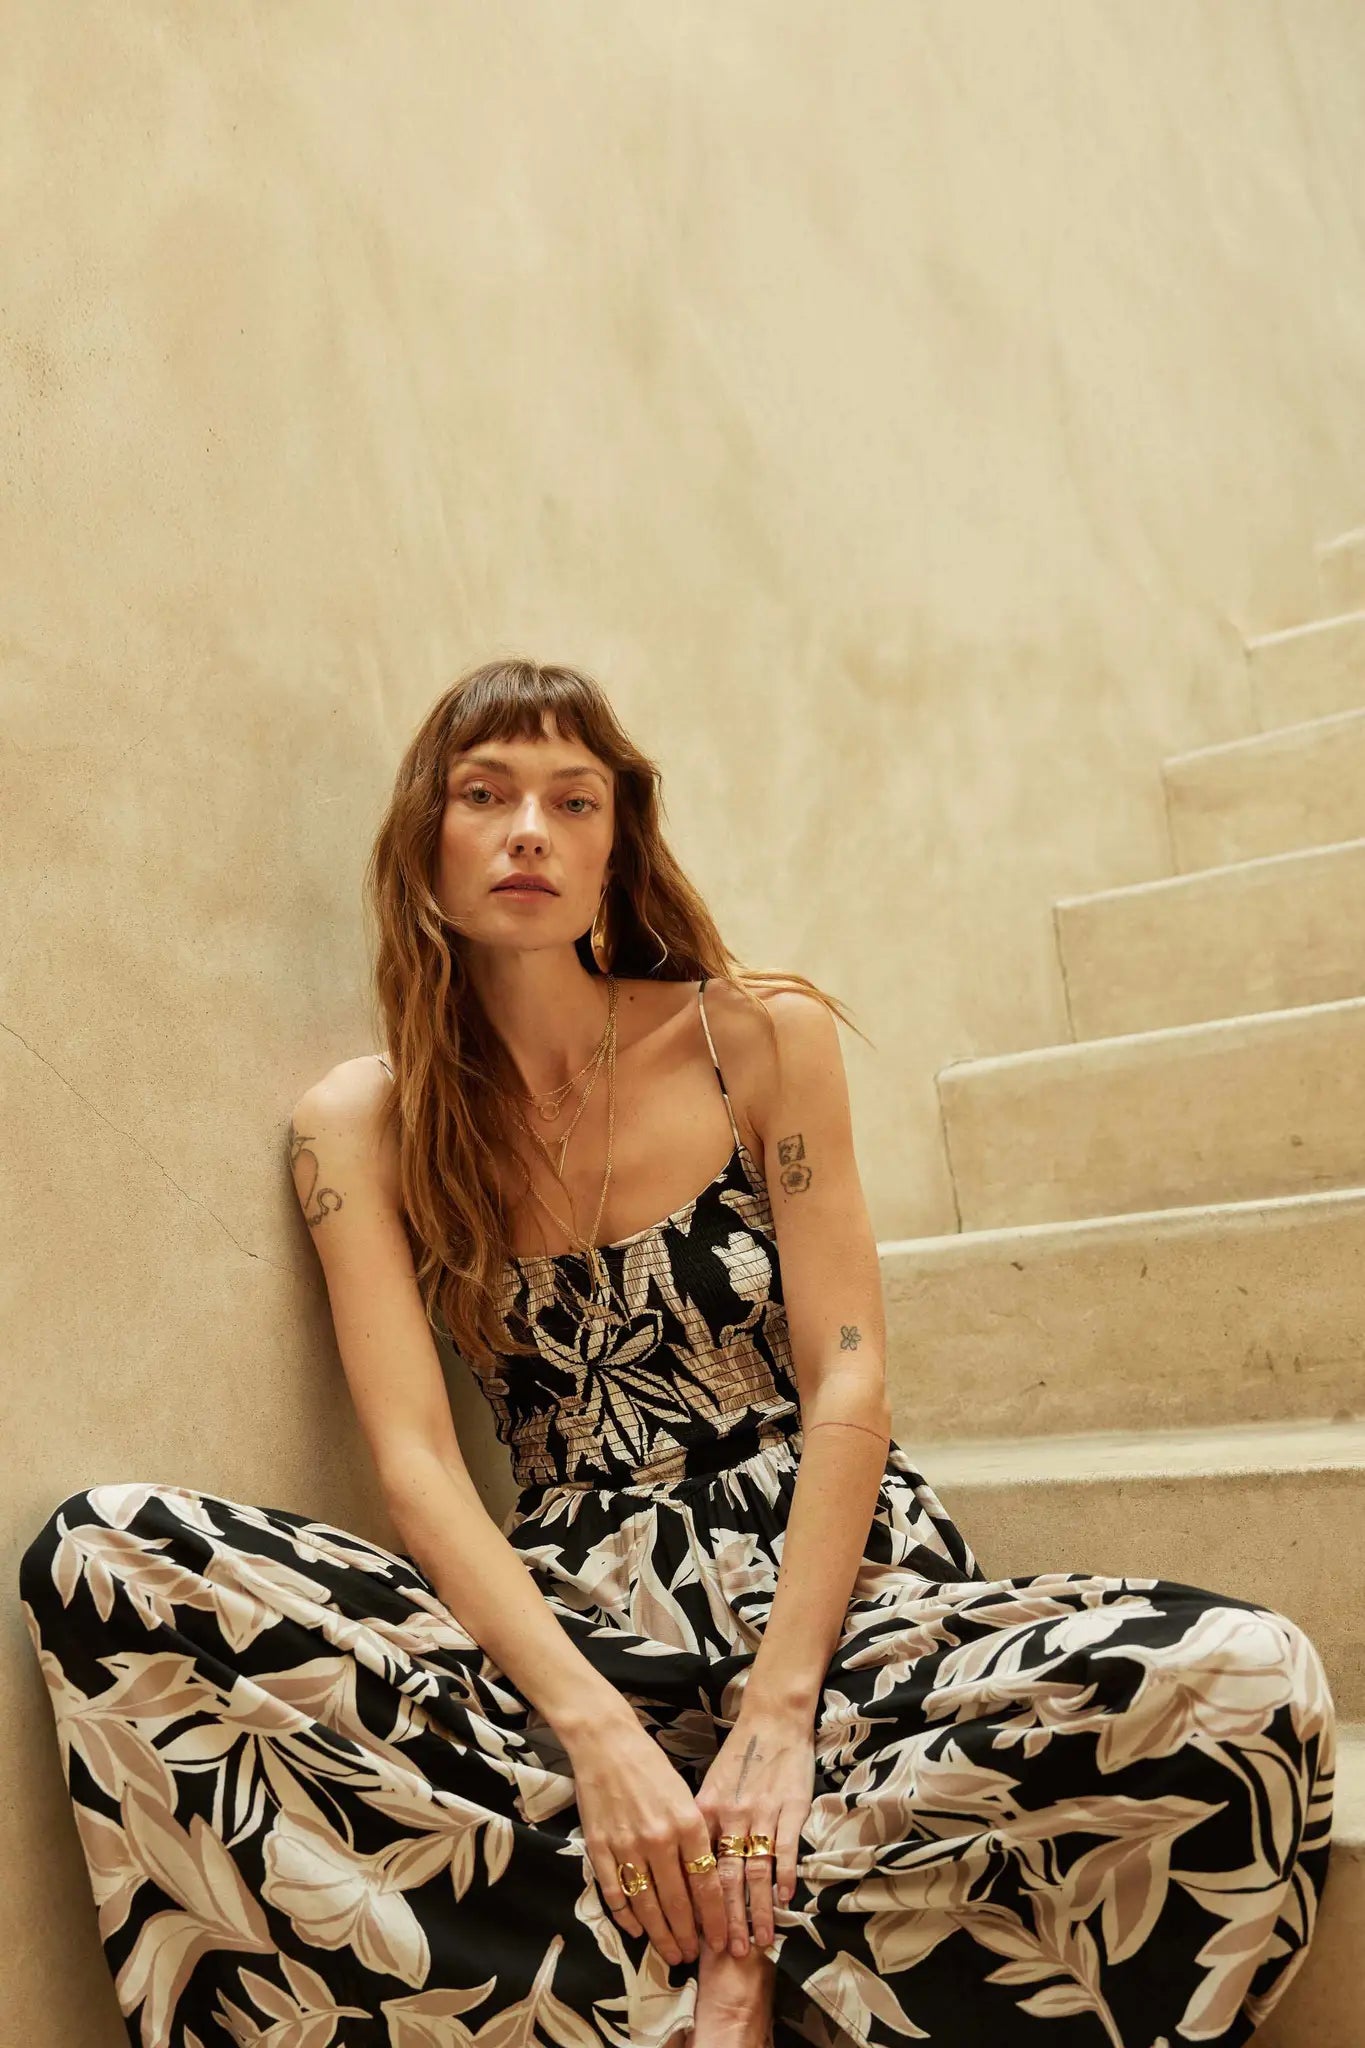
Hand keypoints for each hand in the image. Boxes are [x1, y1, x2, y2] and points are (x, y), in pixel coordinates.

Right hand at [565, 1711, 730, 1966]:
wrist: (605, 1743)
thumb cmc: (650, 1765)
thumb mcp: (684, 1796)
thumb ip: (693, 1836)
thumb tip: (702, 1879)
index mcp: (687, 1823)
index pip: (706, 1884)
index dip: (712, 1918)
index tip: (718, 1941)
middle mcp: (659, 1838)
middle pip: (676, 1902)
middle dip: (687, 1935)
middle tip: (692, 1956)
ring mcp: (626, 1845)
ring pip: (647, 1905)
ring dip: (660, 1934)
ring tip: (670, 1953)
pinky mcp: (599, 1847)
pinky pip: (615, 1892)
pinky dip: (625, 1916)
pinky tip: (635, 1930)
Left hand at [694, 1705, 815, 1954]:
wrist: (772, 1719)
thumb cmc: (739, 1756)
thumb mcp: (709, 1786)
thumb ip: (700, 1825)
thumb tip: (686, 1867)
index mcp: (704, 1811)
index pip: (696, 1868)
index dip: (697, 1906)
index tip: (698, 1937)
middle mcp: (729, 1815)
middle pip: (725, 1877)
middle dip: (728, 1919)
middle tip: (731, 1952)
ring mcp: (760, 1812)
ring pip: (756, 1870)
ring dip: (759, 1909)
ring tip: (761, 1940)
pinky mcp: (789, 1807)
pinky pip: (785, 1847)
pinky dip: (784, 1875)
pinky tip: (786, 1899)